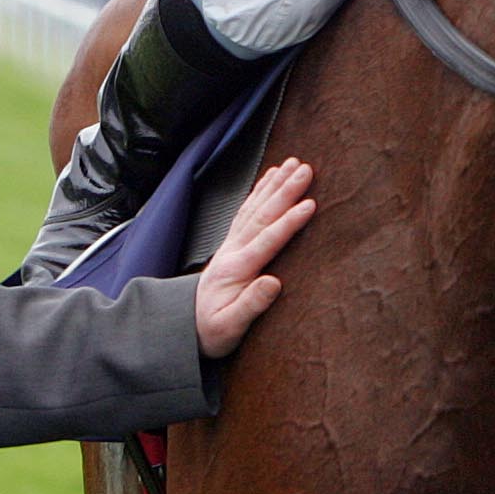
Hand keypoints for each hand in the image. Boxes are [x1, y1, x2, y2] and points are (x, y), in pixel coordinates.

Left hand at [193, 158, 315, 357]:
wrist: (185, 327)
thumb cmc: (212, 330)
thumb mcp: (229, 329)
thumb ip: (251, 305)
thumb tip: (274, 283)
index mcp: (236, 270)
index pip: (266, 240)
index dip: (288, 222)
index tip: (310, 205)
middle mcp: (233, 251)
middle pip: (262, 215)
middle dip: (285, 191)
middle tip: (306, 170)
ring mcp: (232, 244)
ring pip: (255, 207)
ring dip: (275, 184)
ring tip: (293, 164)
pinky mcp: (233, 243)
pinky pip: (248, 210)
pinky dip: (260, 191)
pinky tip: (271, 177)